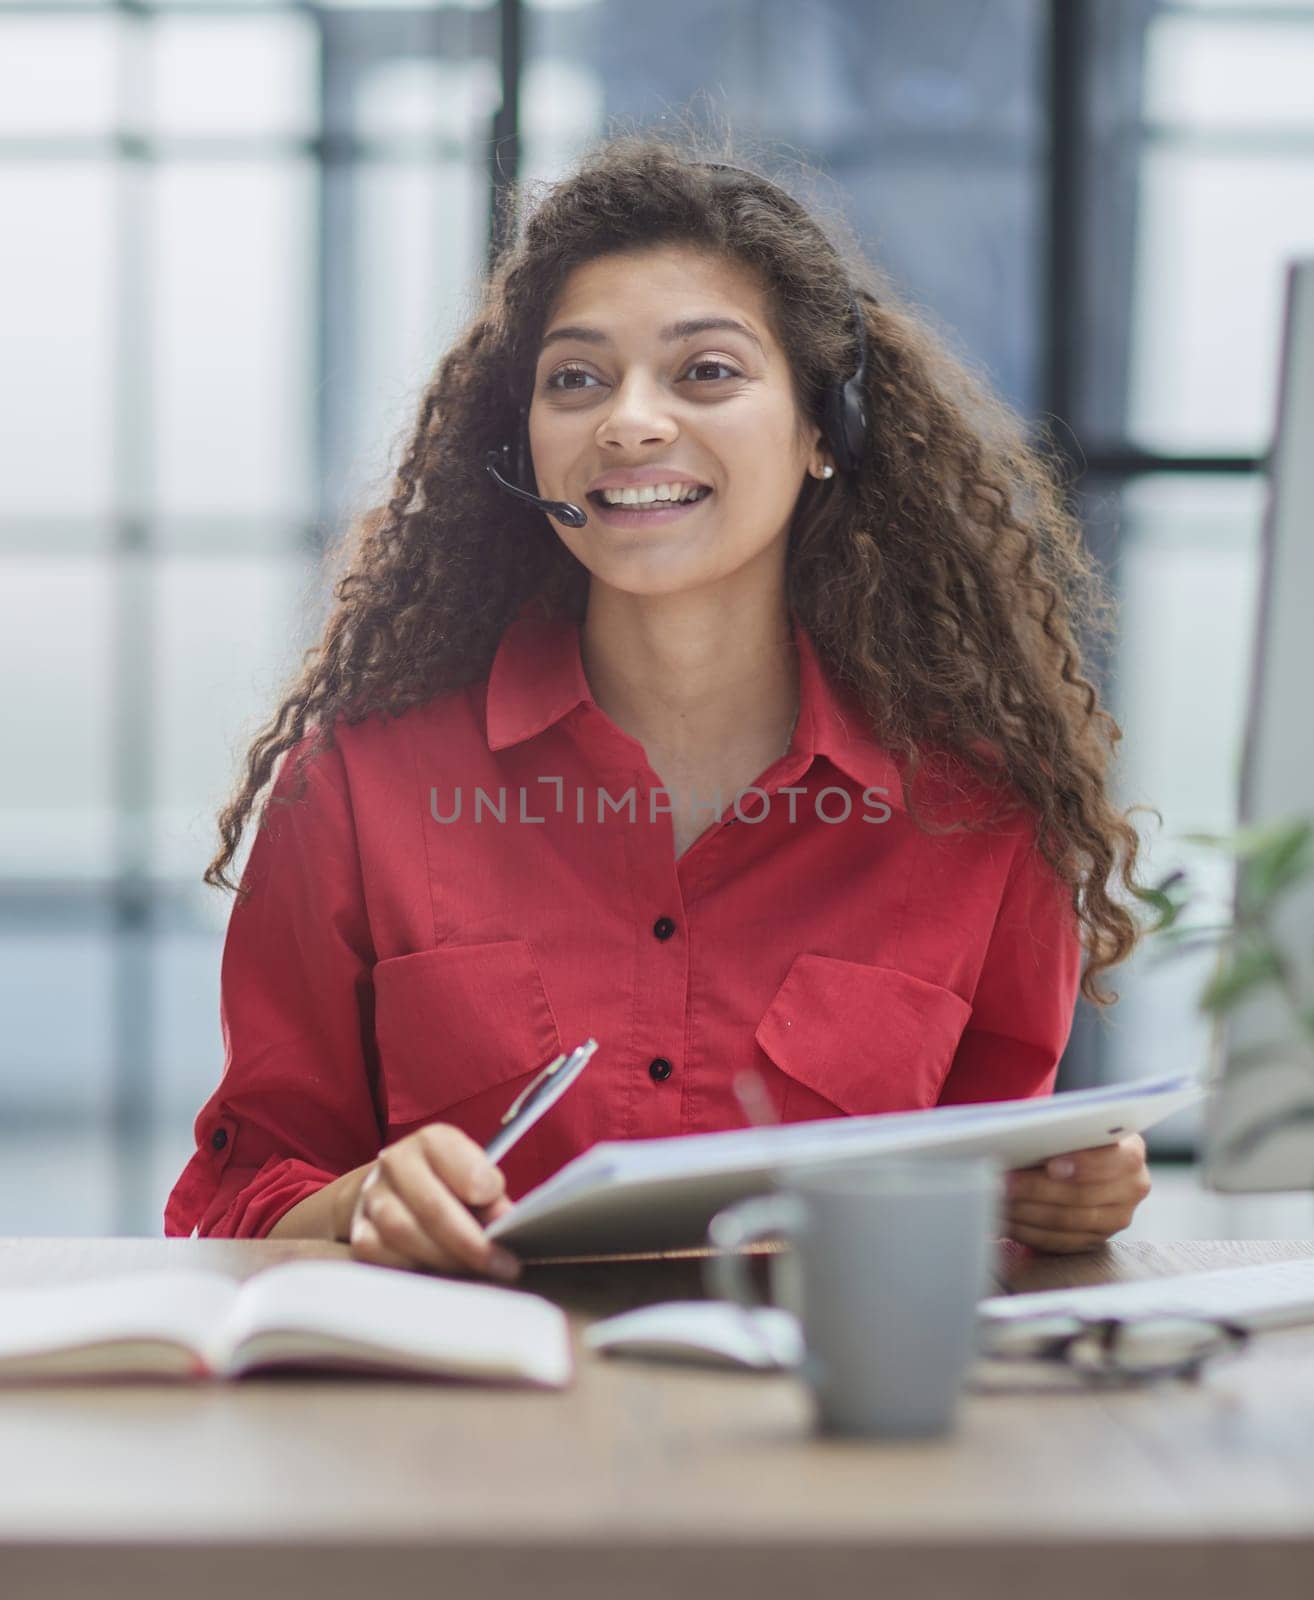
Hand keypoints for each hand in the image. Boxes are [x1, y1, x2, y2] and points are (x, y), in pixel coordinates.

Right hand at [347, 1123, 521, 1280]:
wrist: (393, 1188)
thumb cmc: (446, 1184)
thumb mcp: (474, 1177)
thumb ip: (491, 1197)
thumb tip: (504, 1221)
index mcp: (433, 1141)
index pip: (464, 1167)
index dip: (488, 1194)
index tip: (508, 1219)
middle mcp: (396, 1161)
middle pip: (433, 1207)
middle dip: (471, 1243)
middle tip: (502, 1265)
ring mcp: (372, 1196)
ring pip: (403, 1233)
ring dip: (444, 1259)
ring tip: (474, 1271)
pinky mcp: (358, 1229)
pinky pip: (381, 1255)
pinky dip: (412, 1268)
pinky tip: (436, 1273)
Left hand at [1002, 1132, 1150, 1253]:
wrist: (1081, 1159)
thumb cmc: (1071, 1136)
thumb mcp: (1074, 1126)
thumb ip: (1061, 1131)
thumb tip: (1024, 1138)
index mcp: (1131, 1154)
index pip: (1114, 1161)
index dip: (1083, 1164)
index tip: (1051, 1165)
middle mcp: (1131, 1189)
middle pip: (1083, 1195)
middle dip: (1038, 1189)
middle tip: (1004, 1181)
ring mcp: (1116, 1219)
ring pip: (1069, 1221)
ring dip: (1028, 1211)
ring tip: (998, 1199)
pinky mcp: (1095, 1240)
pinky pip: (1060, 1242)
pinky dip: (1029, 1231)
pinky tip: (1006, 1219)